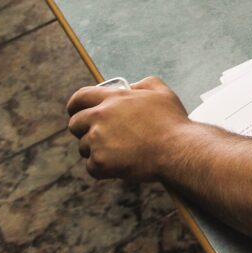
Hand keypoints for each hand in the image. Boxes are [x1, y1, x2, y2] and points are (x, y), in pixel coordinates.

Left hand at [67, 76, 189, 180]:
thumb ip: (144, 84)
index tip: (76, 110)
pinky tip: (122, 164)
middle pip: (75, 124)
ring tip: (121, 152)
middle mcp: (101, 117)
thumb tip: (132, 86)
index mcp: (114, 98)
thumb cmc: (172, 122)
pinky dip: (104, 168)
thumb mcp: (163, 92)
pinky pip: (92, 167)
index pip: (80, 97)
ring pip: (84, 147)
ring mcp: (98, 140)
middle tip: (101, 136)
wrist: (177, 150)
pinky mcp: (100, 162)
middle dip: (84, 130)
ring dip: (97, 150)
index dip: (75, 104)